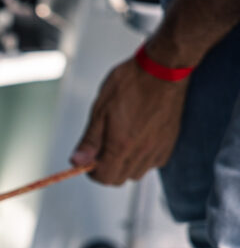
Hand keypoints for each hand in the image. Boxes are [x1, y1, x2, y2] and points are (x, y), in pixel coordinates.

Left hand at [71, 57, 188, 184]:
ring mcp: (159, 148)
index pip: (104, 178)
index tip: (88, 158)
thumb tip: (77, 162)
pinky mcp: (170, 143)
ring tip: (121, 140)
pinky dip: (142, 157)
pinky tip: (137, 138)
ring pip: (136, 172)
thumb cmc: (130, 84)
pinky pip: (152, 162)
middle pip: (119, 178)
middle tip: (102, 147)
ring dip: (124, 164)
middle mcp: (142, 152)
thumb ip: (89, 141)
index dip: (92, 171)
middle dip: (107, 169)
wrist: (164, 68)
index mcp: (122, 146)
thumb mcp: (100, 110)